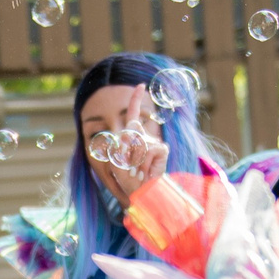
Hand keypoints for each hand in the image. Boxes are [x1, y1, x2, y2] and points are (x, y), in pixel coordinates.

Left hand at [97, 86, 161, 207]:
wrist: (143, 192)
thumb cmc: (129, 179)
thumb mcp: (117, 164)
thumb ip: (119, 148)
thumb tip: (128, 132)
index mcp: (132, 138)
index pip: (133, 115)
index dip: (136, 100)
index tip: (141, 85)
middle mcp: (143, 137)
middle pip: (131, 132)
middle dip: (126, 151)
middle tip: (131, 168)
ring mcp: (154, 142)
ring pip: (139, 143)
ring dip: (134, 161)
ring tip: (138, 171)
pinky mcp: (161, 149)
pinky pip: (149, 149)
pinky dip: (144, 162)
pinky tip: (147, 170)